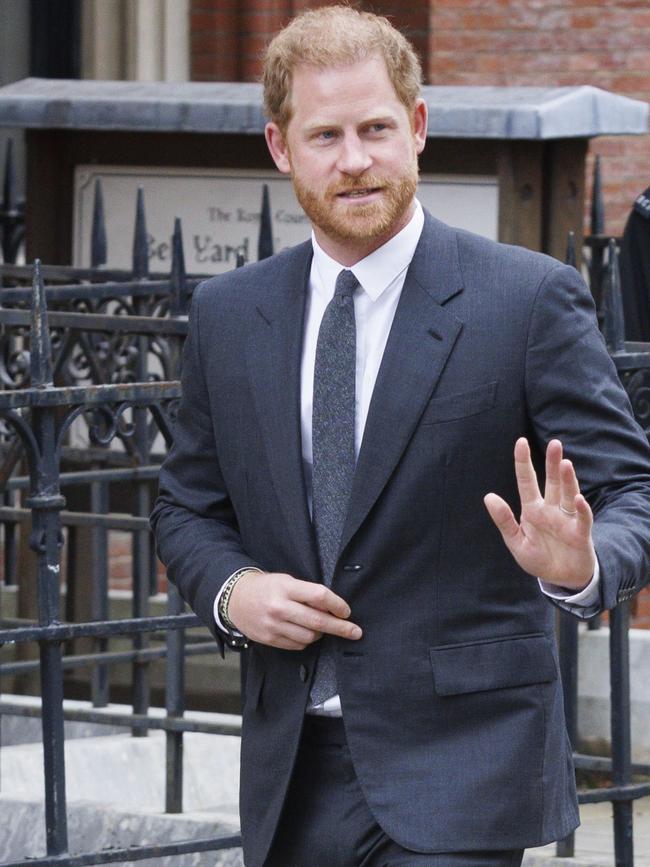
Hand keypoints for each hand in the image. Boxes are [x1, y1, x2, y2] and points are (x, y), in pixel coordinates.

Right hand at [228, 570, 362, 649]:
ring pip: (310, 636)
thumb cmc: (267, 588)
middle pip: (318, 620)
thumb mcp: (286, 581)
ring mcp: (273, 625)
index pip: (319, 596)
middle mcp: (279, 607)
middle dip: (341, 627)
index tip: (346, 611)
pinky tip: (305, 632)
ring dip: (321, 633)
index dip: (337, 604)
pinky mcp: (270, 639)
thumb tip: (333, 609)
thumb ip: (307, 593)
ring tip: (321, 626)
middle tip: (355, 632)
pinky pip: (298, 645)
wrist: (236, 599)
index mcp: (286, 588)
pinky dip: (307, 640)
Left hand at [484, 437, 595, 590]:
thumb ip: (504, 520)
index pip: (527, 481)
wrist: (560, 578)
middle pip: (552, 482)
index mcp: (533, 510)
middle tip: (555, 443)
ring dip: (567, 480)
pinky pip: (581, 518)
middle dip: (553, 463)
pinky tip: (578, 499)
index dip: (523, 463)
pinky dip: (581, 509)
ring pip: (568, 495)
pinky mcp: (580, 533)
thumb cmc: (538, 558)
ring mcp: (567, 519)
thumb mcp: (516, 541)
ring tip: (565, 463)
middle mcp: (551, 509)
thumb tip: (488, 496)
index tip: (520, 442)